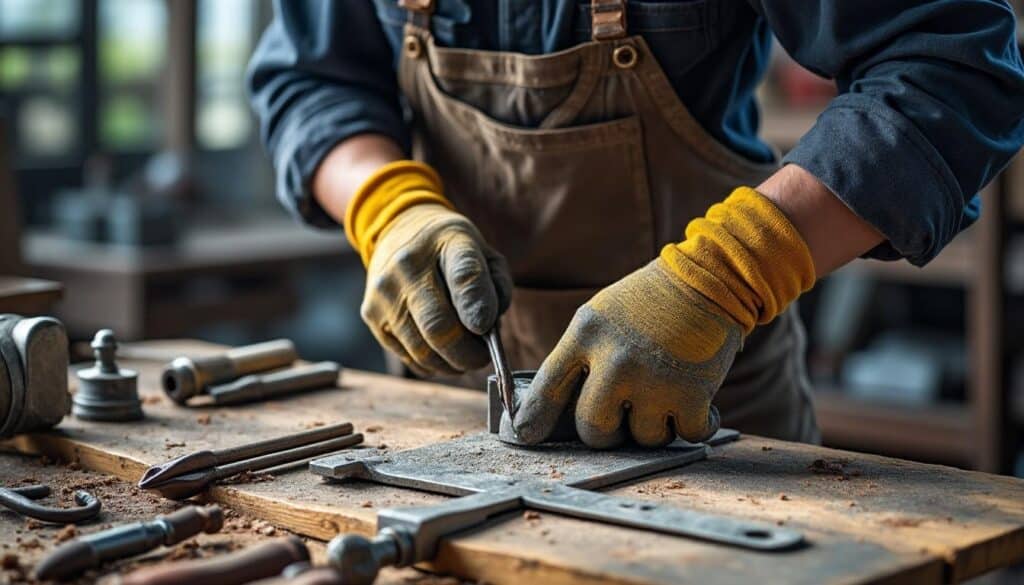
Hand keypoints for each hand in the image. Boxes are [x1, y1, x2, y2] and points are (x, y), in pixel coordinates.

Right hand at [347, 162, 511, 376]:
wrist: (399, 229)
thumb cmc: (449, 249)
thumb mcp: (482, 251)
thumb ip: (495, 286)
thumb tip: (486, 328)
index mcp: (447, 242)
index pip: (464, 275)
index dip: (477, 306)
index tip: (485, 327)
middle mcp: (407, 266)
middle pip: (439, 327)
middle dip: (468, 354)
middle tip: (482, 357)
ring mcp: (384, 293)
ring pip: (422, 351)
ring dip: (450, 363)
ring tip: (464, 356)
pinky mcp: (371, 315)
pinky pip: (407, 356)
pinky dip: (431, 363)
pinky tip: (442, 354)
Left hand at [512, 187, 816, 447]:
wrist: (711, 278)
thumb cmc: (651, 301)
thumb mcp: (601, 315)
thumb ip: (581, 357)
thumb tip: (562, 411)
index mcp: (586, 336)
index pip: (547, 388)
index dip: (533, 418)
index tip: (525, 435)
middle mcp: (614, 361)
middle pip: (593, 428)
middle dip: (606, 433)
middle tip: (622, 417)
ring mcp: (653, 380)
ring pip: (641, 438)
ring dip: (654, 427)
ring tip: (664, 398)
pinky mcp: (692, 394)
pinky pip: (685, 435)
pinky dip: (693, 426)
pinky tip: (695, 408)